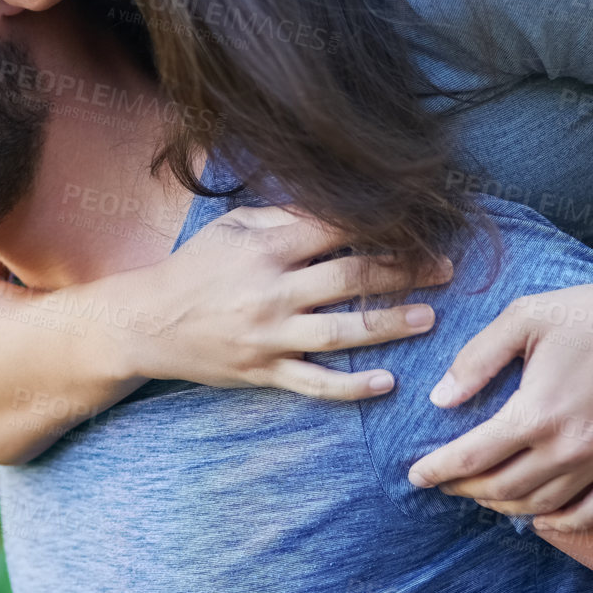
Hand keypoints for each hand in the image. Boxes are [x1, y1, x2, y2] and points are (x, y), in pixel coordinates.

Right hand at [121, 206, 453, 399]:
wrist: (147, 323)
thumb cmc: (195, 267)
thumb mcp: (232, 228)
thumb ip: (282, 217)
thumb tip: (337, 206)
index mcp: (264, 248)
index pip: (334, 230)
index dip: (380, 225)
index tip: (418, 222)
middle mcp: (270, 292)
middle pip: (350, 279)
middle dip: (403, 272)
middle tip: (445, 270)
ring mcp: (268, 335)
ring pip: (341, 333)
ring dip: (389, 325)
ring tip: (429, 318)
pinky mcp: (263, 371)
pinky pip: (314, 383)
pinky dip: (351, 386)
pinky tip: (386, 384)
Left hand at [406, 276, 592, 530]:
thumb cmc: (591, 312)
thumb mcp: (523, 318)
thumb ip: (476, 359)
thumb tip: (440, 399)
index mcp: (536, 411)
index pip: (471, 457)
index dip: (437, 471)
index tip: (415, 476)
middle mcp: (570, 446)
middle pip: (502, 488)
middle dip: (465, 490)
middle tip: (447, 483)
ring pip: (543, 505)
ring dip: (506, 506)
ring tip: (485, 495)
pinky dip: (564, 524)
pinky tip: (543, 519)